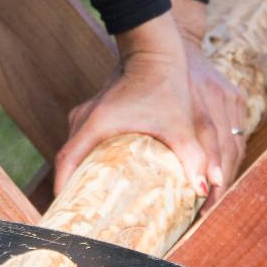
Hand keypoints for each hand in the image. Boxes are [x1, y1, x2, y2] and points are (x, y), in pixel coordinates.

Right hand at [52, 9, 245, 200]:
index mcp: (96, 124)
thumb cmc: (165, 83)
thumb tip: (203, 191)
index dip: (63, 188)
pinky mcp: (95, 112)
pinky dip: (87, 160)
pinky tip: (102, 176)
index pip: (66, 161)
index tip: (65, 210)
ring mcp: (86, 114)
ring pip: (74, 150)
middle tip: (80, 217)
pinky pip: (83, 142)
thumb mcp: (178, 124)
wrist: (156, 49)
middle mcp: (84, 119)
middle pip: (67, 160)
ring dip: (78, 173)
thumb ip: (191, 157)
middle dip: (71, 188)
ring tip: (89, 202)